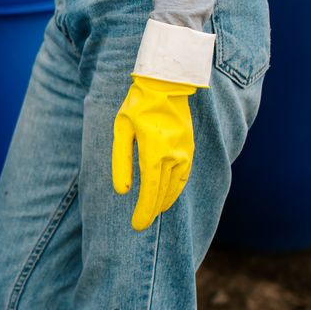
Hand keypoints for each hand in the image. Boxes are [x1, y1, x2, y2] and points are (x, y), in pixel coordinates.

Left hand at [112, 75, 197, 230]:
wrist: (165, 84)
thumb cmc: (137, 106)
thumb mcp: (121, 131)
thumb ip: (121, 162)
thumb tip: (122, 191)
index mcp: (155, 152)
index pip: (149, 190)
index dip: (144, 211)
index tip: (137, 225)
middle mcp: (174, 155)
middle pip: (162, 192)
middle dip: (151, 211)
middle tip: (140, 225)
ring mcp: (185, 151)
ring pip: (175, 186)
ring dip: (164, 202)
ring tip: (152, 213)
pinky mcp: (189, 147)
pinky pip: (184, 175)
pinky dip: (175, 189)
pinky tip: (167, 195)